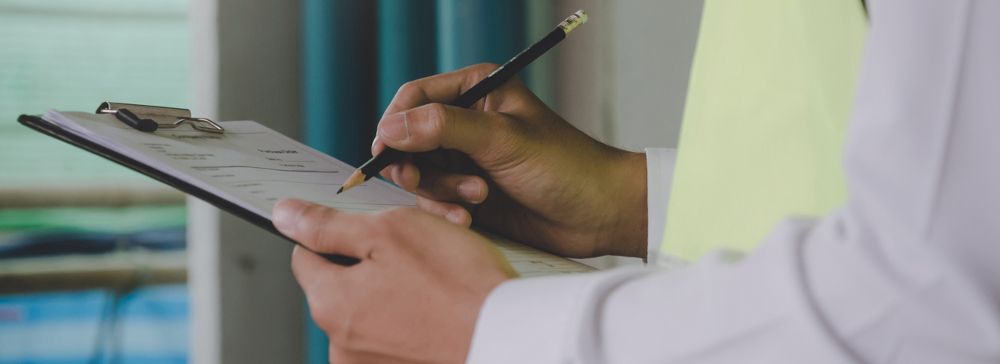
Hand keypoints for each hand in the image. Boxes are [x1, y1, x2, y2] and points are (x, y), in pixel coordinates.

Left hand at [273, 199, 516, 363]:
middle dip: (370, 267)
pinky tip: (439, 315)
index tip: (372, 232)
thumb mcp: (391, 232)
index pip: (306, 254)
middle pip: (340, 288)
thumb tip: (284, 216)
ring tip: (436, 288)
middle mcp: (340, 346)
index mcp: (330, 303)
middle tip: (417, 256)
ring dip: (393, 296)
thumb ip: (329, 225)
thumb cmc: (460, 286)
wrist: (512, 338)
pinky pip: (392, 339)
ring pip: (369, 314)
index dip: (339, 233)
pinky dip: (411, 325)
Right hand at [372, 63, 647, 258]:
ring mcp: (466, 160)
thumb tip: (390, 127)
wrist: (598, 214)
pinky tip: (471, 220)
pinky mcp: (468, 194)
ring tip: (478, 198)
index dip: (394, 123)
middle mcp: (466, 122)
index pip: (415, 97)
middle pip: (408, 140)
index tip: (384, 152)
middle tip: (422, 182)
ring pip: (419, 175)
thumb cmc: (565, 166)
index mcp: (477, 91)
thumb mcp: (503, 140)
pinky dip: (446, 212)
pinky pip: (435, 202)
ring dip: (440, 192)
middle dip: (417, 166)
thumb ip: (444, 128)